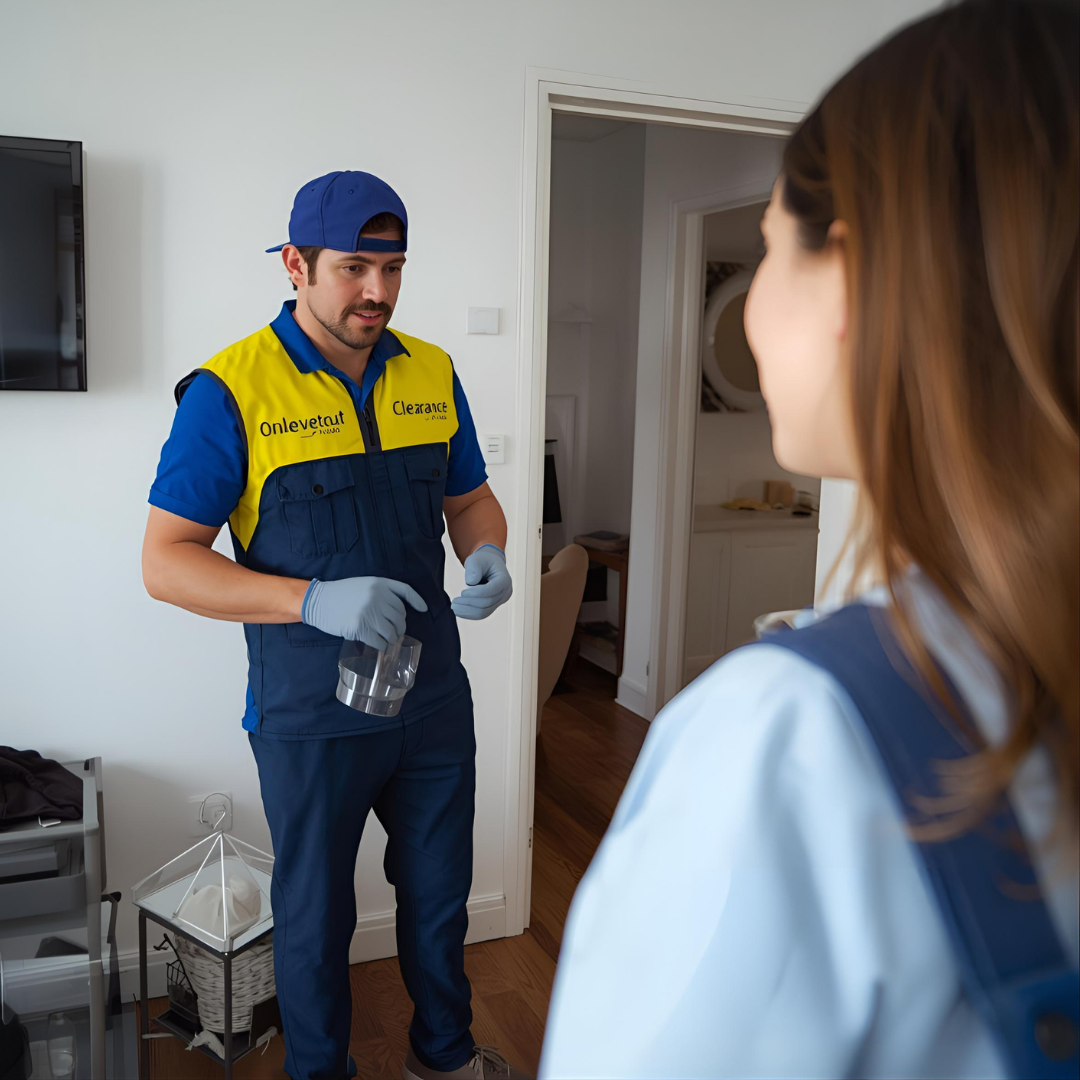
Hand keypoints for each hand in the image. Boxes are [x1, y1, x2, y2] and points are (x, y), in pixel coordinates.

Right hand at [302, 576, 427, 650]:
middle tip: (396, 632)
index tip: (424, 609)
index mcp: (379, 583)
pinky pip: (379, 641)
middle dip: (400, 627)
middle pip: (399, 616)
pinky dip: (381, 646)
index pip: (405, 592)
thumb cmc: (340, 593)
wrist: (318, 600)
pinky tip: (379, 646)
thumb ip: (381, 593)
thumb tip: (397, 613)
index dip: (417, 601)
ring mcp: (369, 612)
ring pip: (391, 631)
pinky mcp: (360, 627)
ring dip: (392, 639)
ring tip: (388, 641)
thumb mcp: (363, 584)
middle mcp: (377, 596)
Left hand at [451, 544, 512, 620]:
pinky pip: (482, 613)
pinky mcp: (493, 606)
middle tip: (454, 601)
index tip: (462, 593)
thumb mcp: (476, 559)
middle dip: (469, 603)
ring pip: (484, 612)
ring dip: (468, 611)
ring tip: (454, 607)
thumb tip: (471, 582)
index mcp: (504, 579)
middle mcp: (505, 592)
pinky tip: (459, 611)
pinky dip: (470, 614)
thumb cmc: (482, 560)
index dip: (476, 593)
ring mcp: (500, 600)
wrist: (488, 564)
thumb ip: (473, 569)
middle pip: (487, 603)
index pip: (491, 590)